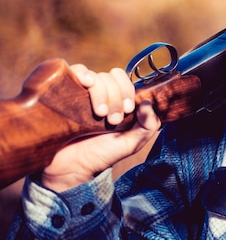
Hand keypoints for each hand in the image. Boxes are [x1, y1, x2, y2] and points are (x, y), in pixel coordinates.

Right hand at [41, 64, 161, 191]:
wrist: (70, 168)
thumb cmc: (101, 154)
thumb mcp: (131, 143)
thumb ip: (148, 126)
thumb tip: (148, 102)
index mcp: (116, 100)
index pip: (126, 81)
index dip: (128, 91)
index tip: (128, 111)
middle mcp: (99, 93)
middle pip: (111, 78)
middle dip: (115, 98)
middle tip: (113, 120)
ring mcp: (81, 92)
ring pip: (96, 76)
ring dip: (101, 93)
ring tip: (99, 114)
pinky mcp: (63, 92)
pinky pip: (73, 71)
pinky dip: (82, 73)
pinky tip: (85, 83)